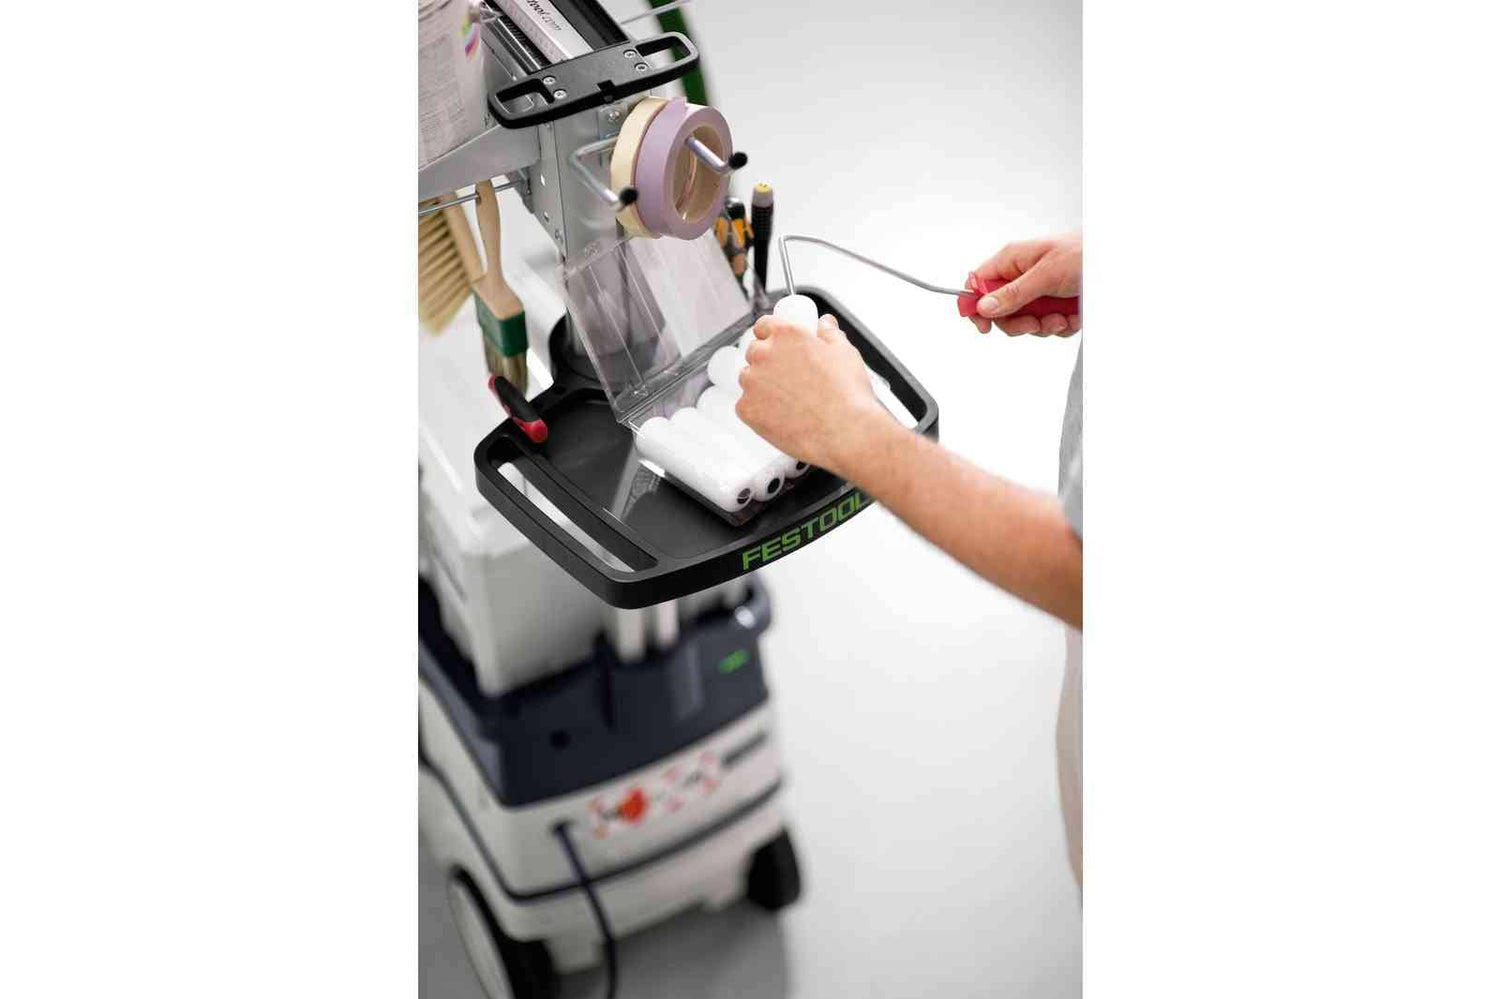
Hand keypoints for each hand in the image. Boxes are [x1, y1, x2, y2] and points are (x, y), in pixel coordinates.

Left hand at [736, 313, 894, 475]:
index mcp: (786, 335)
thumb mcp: (844, 353)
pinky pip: (745, 405)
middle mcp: (763, 355)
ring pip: (748, 379)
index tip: (776, 344)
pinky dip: (758, 410)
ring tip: (786, 399)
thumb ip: (830, 333)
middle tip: (787, 377)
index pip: (763, 325)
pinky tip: (779, 416)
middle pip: (754, 352)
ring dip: (760, 384)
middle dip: (767, 360)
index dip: (770, 334)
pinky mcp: (746, 410)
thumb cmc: (847, 393)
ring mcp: (752, 383)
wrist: (844, 432)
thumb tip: (825, 323)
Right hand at [968, 231, 1081, 336]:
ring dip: (1045, 325)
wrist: (1116, 261)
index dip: (976, 306)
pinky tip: (1073, 315)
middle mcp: (1022, 276)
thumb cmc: (1084, 253)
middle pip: (1001, 311)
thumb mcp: (1046, 274)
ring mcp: (1038, 292)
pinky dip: (1062, 325)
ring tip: (1062, 316)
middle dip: (1020, 322)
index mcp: (1012, 260)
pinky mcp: (1054, 304)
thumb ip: (1014, 293)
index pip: (979, 284)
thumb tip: (984, 306)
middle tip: (1035, 321)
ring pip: (1025, 322)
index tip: (984, 325)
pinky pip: (1047, 325)